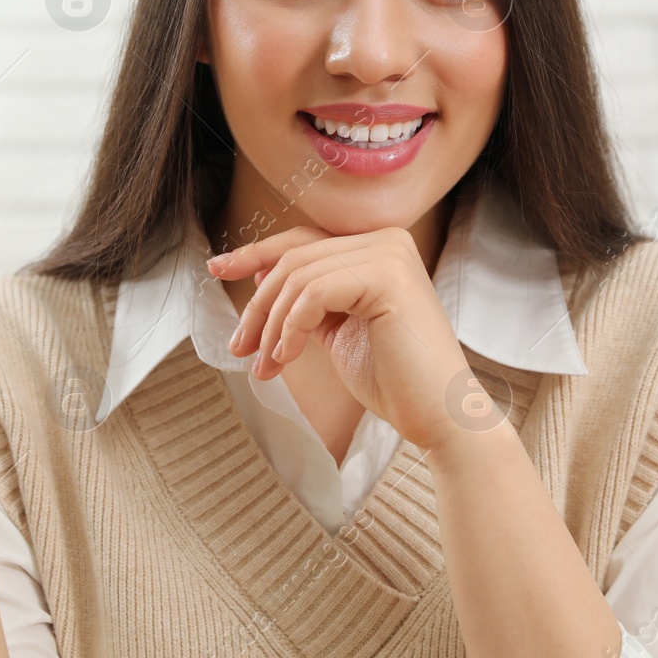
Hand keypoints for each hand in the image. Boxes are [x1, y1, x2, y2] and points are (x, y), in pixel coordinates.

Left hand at [208, 225, 475, 451]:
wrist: (439, 417)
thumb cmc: (393, 380)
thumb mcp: (337, 328)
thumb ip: (307, 299)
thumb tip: (257, 274)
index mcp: (378, 247)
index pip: (303, 241)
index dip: (255, 253)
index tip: (217, 269)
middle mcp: (387, 240)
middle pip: (294, 258)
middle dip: (258, 305)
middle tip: (239, 347)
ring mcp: (390, 254)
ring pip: (298, 277)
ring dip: (270, 326)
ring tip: (265, 365)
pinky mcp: (388, 277)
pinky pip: (314, 293)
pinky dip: (291, 328)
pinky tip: (287, 358)